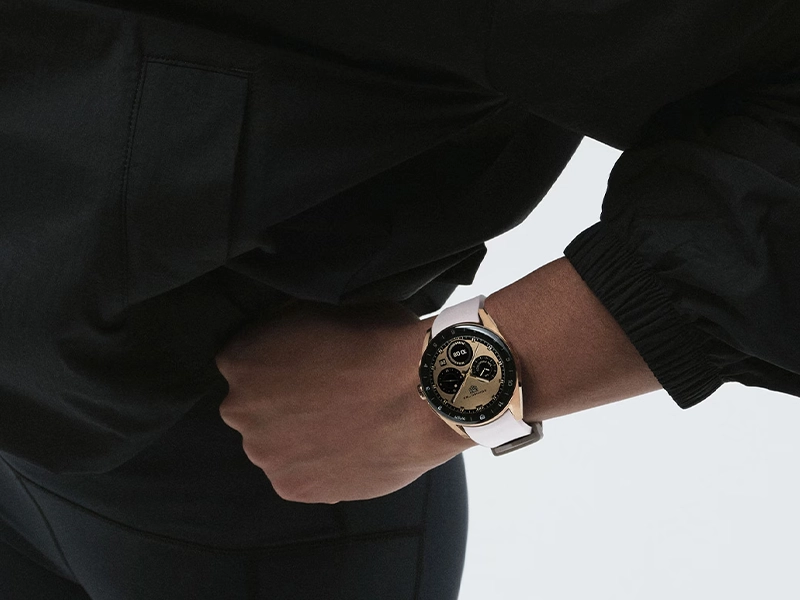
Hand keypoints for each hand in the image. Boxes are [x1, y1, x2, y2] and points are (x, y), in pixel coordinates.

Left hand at [215, 300, 474, 503]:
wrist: (424, 391)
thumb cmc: (382, 340)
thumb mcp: (325, 311)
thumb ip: (291, 331)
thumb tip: (292, 343)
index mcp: (240, 359)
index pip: (245, 363)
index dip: (281, 364)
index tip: (312, 366)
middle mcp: (239, 409)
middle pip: (255, 408)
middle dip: (285, 404)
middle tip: (331, 397)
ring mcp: (265, 452)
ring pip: (277, 445)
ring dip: (302, 438)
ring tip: (348, 426)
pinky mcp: (294, 487)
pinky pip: (301, 476)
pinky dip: (322, 467)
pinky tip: (353, 448)